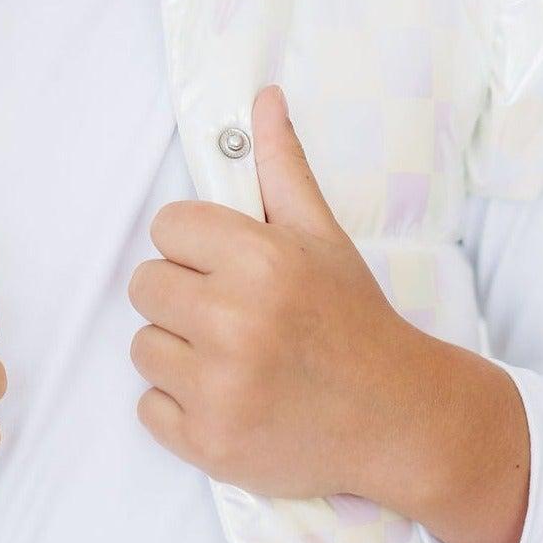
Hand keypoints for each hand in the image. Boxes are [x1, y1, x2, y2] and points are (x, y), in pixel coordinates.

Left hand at [126, 84, 447, 513]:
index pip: (166, 228)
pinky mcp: (209, 444)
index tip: (228, 268)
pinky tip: (230, 400)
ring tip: (234, 360)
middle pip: (144, 285)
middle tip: (232, 317)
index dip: (195, 247)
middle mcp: (236, 322)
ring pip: (142, 347)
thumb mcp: (323, 238)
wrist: (400, 420)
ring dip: (178, 354)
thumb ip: (281, 168)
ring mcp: (220, 388)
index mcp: (261, 261)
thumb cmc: (355, 323)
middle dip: (183, 298)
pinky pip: (148, 408)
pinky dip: (181, 409)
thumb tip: (262, 98)